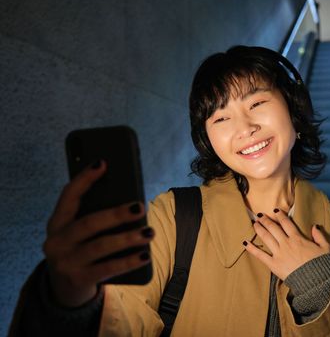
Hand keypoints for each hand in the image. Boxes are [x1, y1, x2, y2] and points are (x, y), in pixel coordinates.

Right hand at [42, 160, 153, 306]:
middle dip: (116, 214)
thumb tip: (131, 201)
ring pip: (101, 246)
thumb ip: (94, 215)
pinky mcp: (78, 279)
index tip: (103, 163)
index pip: (68, 196)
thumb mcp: (79, 232)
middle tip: (140, 207)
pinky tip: (145, 255)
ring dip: (128, 238)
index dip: (84, 178)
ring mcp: (65, 262)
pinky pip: (108, 269)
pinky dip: (129, 261)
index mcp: (57, 223)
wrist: (65, 290)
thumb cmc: (81, 250)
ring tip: (149, 232)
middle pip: (89, 223)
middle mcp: (56, 242)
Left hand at [243, 209, 329, 279]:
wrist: (316, 282)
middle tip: (260, 215)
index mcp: (298, 238)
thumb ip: (320, 236)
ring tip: (254, 223)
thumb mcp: (326, 248)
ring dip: (259, 229)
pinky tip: (245, 242)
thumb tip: (314, 226)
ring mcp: (279, 254)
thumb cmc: (322, 265)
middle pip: (273, 228)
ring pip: (266, 237)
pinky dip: (252, 248)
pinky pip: (260, 255)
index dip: (280, 215)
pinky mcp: (273, 264)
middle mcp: (286, 243)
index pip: (287, 223)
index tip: (275, 210)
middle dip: (266, 220)